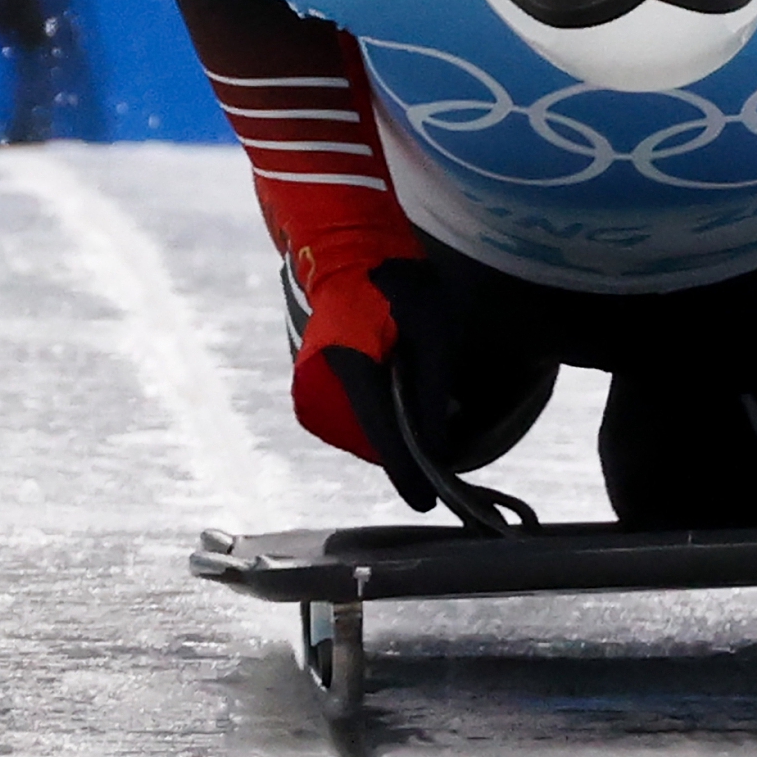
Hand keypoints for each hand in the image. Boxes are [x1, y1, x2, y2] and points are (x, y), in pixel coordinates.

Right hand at [290, 257, 459, 511]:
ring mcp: (313, 391)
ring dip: (391, 433)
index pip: (383, 437)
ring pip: (361, 435)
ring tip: (419, 401)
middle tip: (444, 433)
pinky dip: (376, 419)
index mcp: (354, 368)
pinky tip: (397, 395)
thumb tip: (440, 449)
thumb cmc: (396, 283)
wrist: (346, 255)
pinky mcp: (312, 390)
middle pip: (372, 443)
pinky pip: (351, 420)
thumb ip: (434, 392)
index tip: (426, 502)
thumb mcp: (432, 330)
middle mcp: (323, 388)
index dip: (407, 474)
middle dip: (406, 448)